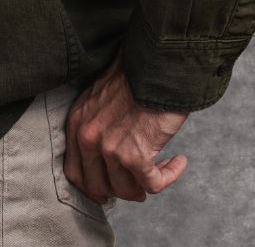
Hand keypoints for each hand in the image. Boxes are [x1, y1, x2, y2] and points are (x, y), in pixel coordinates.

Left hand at [63, 47, 188, 203]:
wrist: (156, 63)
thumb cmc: (134, 75)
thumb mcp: (100, 96)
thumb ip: (96, 124)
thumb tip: (106, 154)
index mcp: (77, 123)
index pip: (75, 173)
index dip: (94, 186)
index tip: (111, 189)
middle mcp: (88, 138)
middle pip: (99, 187)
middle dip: (121, 189)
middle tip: (138, 182)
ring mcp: (110, 148)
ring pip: (127, 190)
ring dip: (145, 184)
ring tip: (160, 167)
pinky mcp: (136, 155)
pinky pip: (153, 184)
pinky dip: (168, 177)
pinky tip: (178, 161)